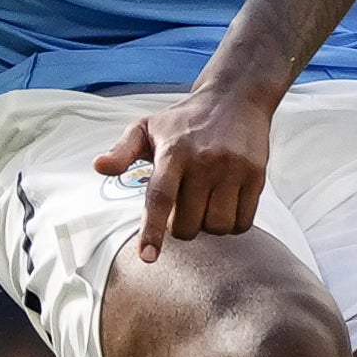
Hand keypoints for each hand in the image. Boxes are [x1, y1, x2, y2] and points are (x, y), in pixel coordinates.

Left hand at [96, 84, 278, 246]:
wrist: (235, 98)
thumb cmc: (185, 120)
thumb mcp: (146, 127)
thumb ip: (122, 150)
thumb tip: (99, 167)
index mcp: (173, 152)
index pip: (160, 197)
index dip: (153, 230)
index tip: (148, 258)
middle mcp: (204, 161)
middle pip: (187, 223)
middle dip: (180, 226)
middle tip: (182, 206)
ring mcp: (233, 169)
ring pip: (216, 226)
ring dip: (207, 226)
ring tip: (204, 205)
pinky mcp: (256, 176)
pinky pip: (242, 222)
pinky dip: (231, 225)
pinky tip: (224, 207)